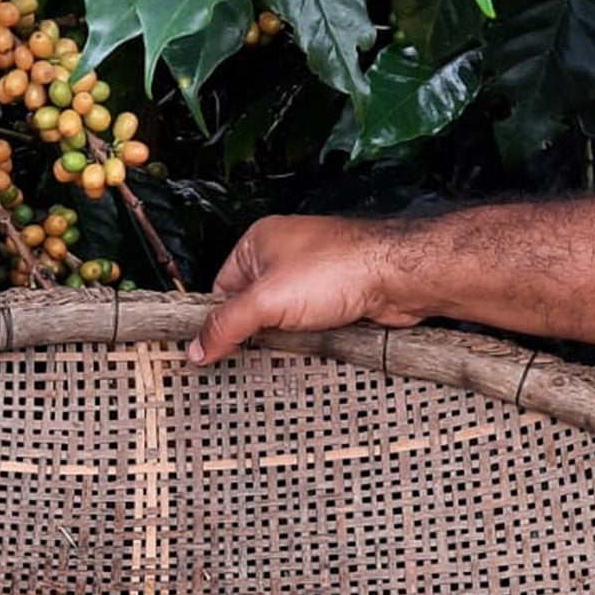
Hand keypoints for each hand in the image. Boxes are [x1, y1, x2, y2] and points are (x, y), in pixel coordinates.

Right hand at [187, 215, 419, 363]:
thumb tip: (197, 347)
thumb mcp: (266, 301)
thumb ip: (227, 325)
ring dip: (283, 339)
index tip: (213, 348)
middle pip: (250, 307)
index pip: (220, 289)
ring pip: (281, 320)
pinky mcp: (332, 297)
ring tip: (290, 345)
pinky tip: (311, 345)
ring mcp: (310, 277)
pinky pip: (307, 325)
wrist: (397, 277)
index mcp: (258, 243)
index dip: (219, 320)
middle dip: (254, 332)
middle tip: (256, 350)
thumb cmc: (339, 267)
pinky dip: (307, 339)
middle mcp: (283, 256)